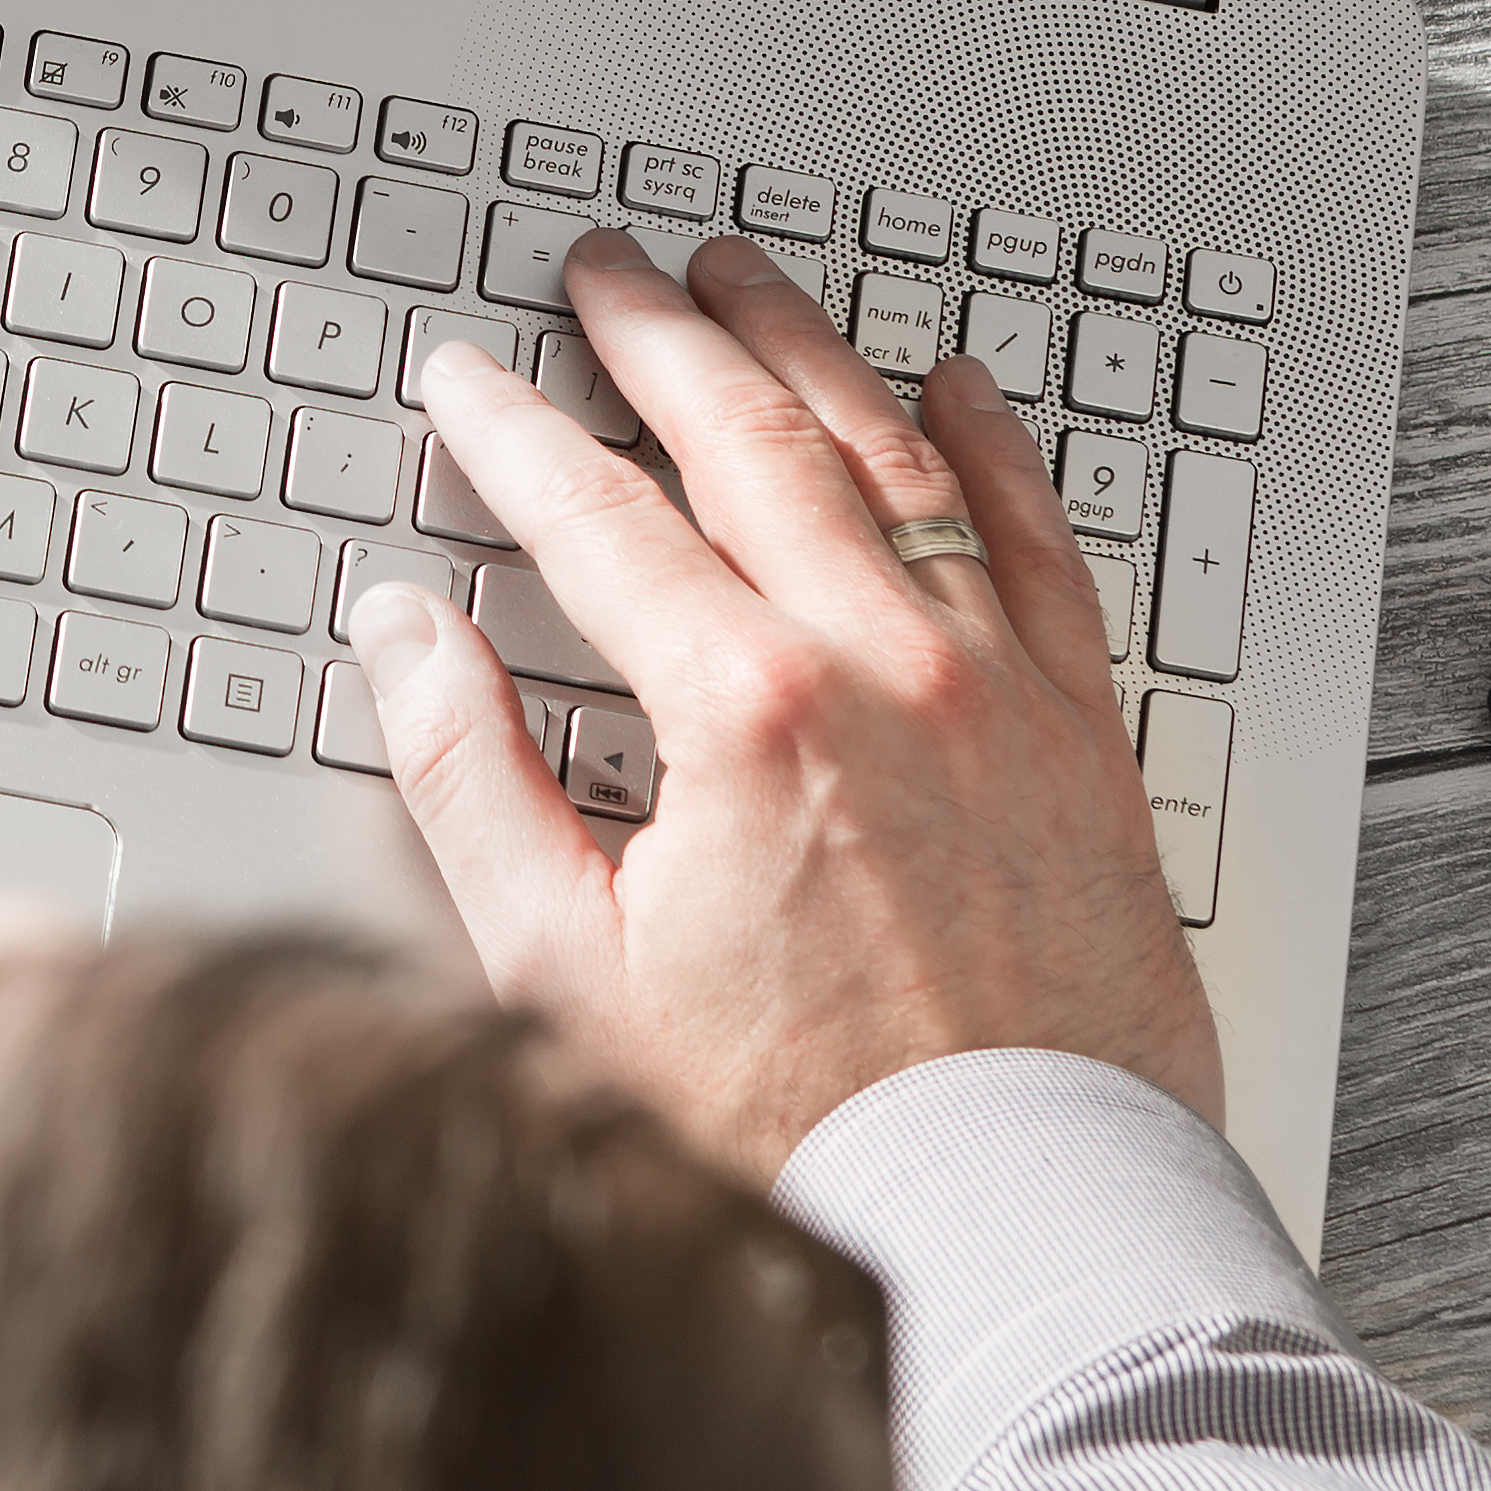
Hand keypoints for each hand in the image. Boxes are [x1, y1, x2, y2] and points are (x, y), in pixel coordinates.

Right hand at [355, 229, 1216, 1180]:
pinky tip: (956, 392)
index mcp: (744, 714)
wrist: (1005, 1218)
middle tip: (610, 272)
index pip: (596, 515)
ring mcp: (998, 693)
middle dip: (663, 336)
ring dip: (808, 353)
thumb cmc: (792, 1129)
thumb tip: (406, 644)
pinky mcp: (1084, 737)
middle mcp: (883, 671)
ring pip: (894, 459)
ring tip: (749, 285)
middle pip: (749, 440)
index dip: (513, 432)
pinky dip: (991, 449)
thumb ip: (468, 784)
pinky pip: (1039, 542)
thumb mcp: (564, 975)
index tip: (468, 382)